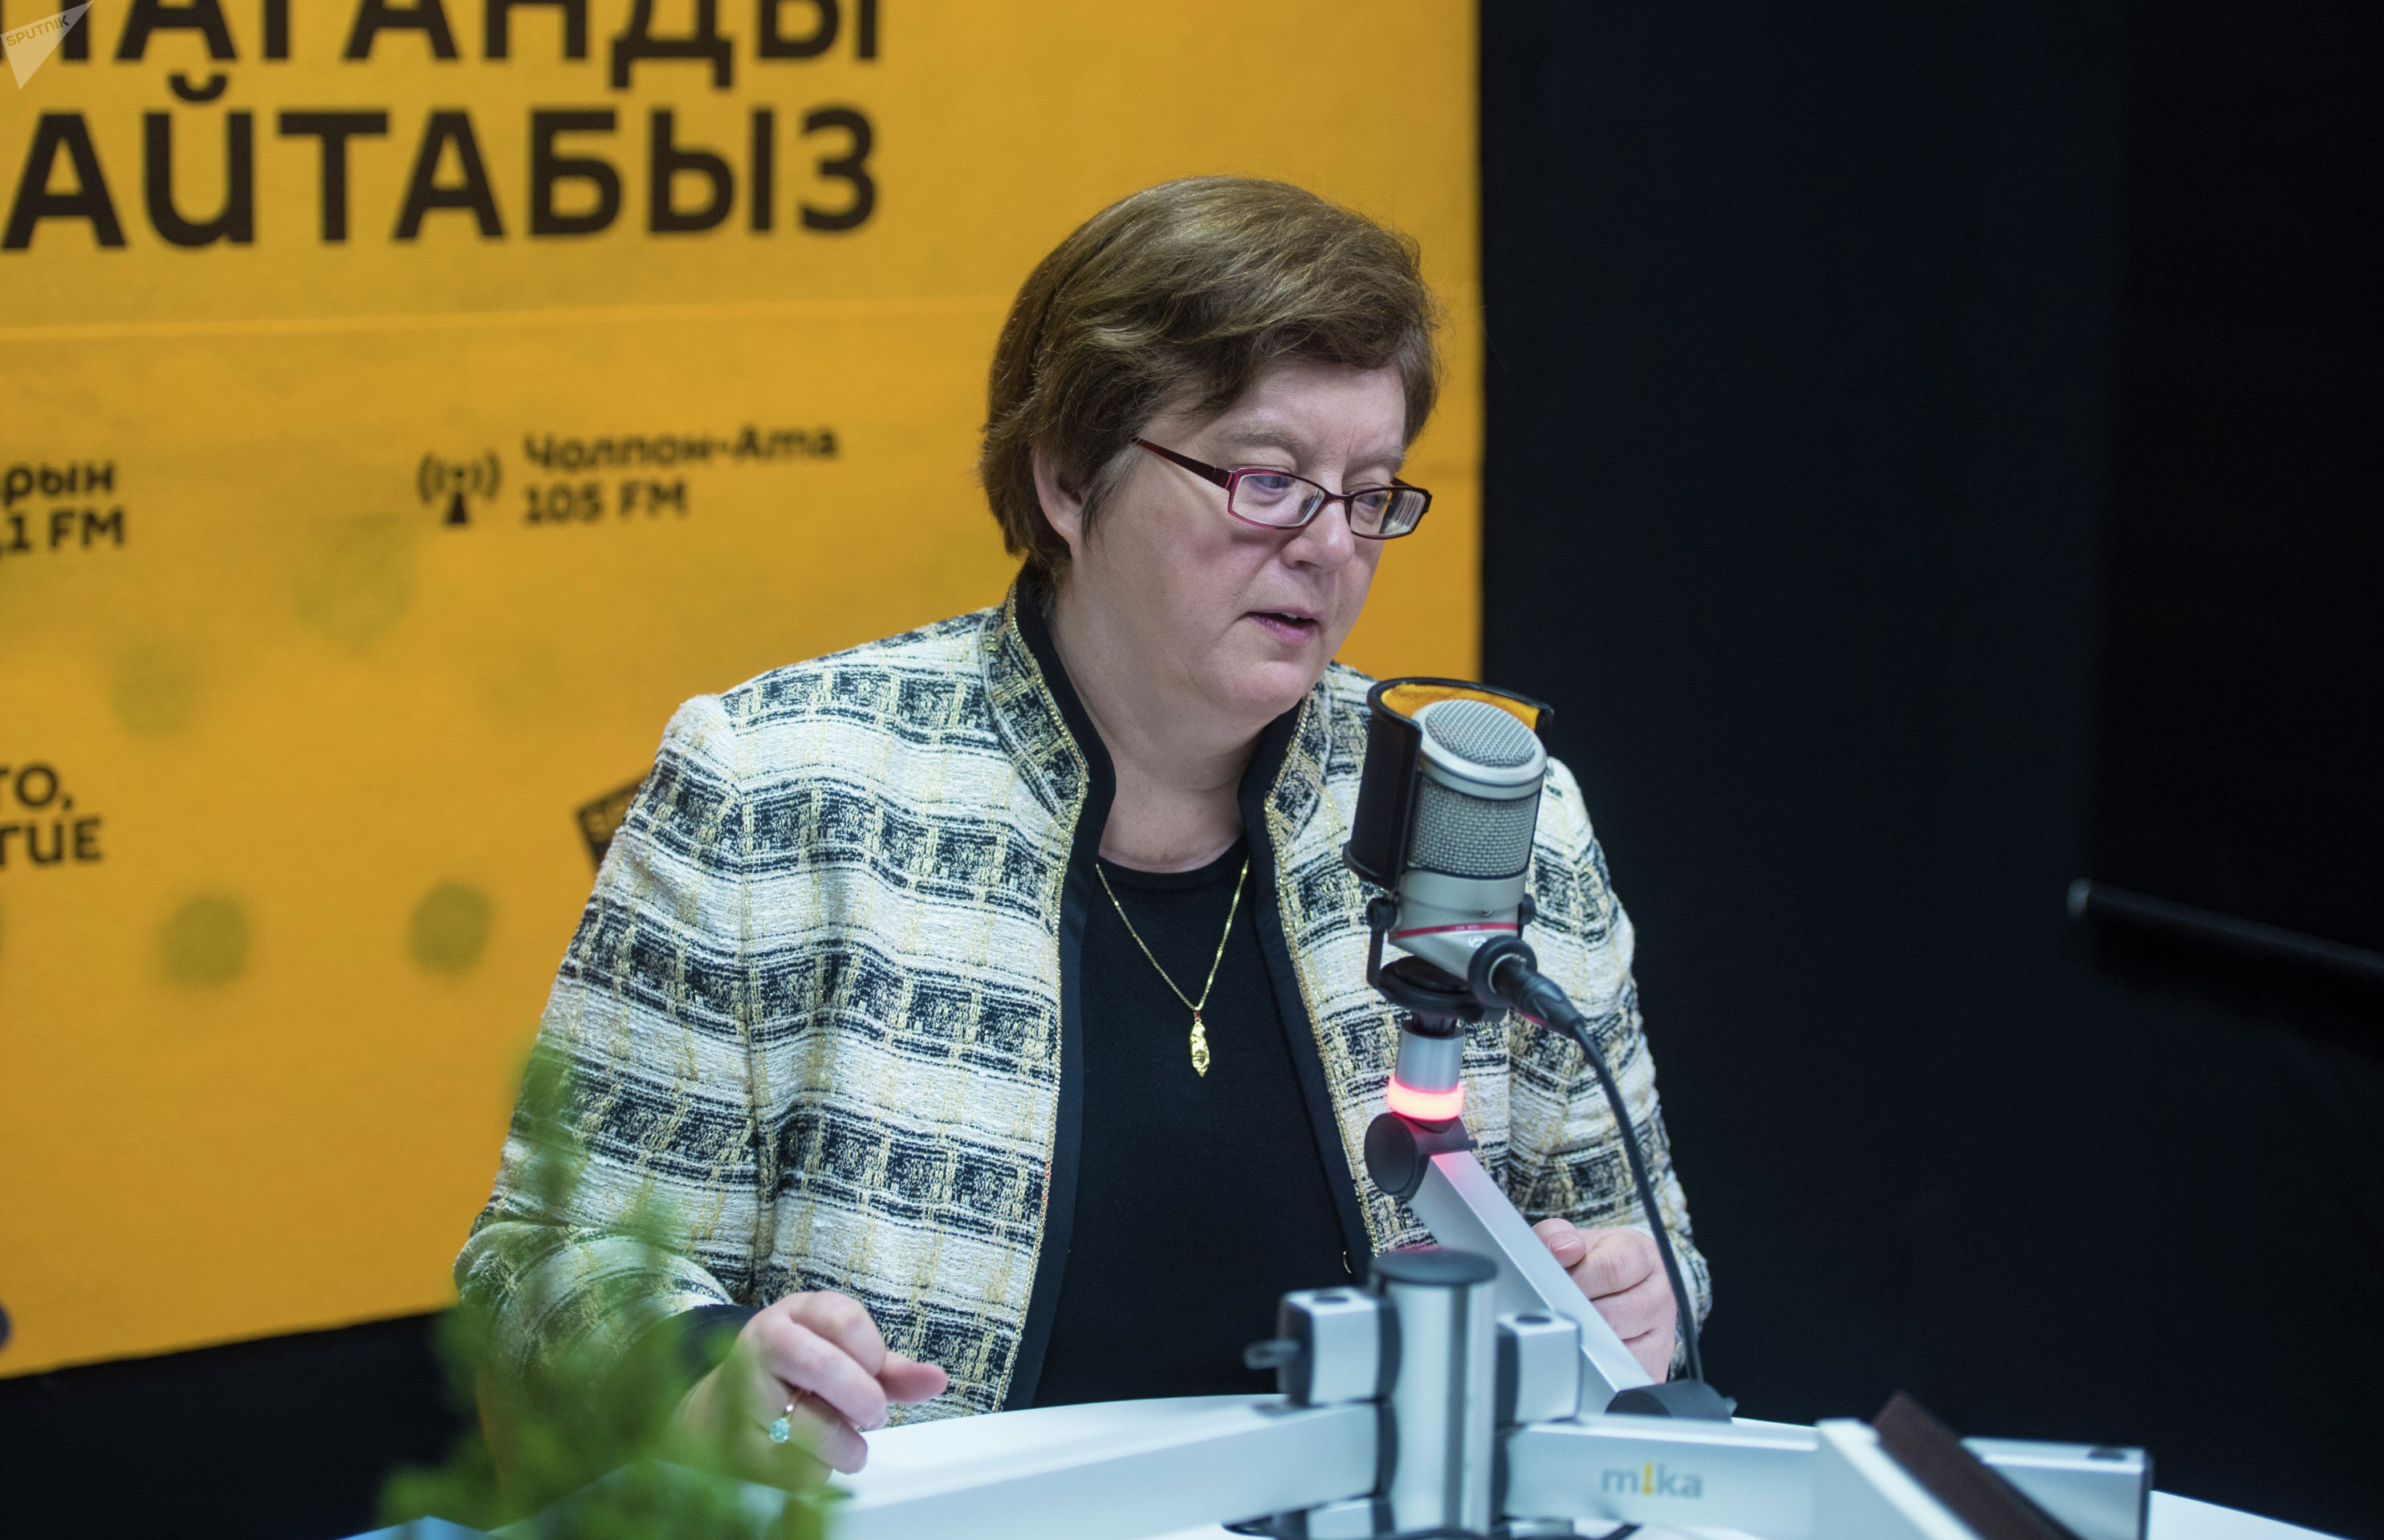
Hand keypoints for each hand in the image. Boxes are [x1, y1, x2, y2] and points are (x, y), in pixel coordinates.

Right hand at [673, 1290, 947, 1481]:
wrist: (721, 1410)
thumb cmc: (795, 1378)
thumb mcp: (841, 1359)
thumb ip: (891, 1370)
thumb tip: (938, 1379)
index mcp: (794, 1314)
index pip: (845, 1319)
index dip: (872, 1353)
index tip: (875, 1372)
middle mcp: (763, 1345)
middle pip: (824, 1368)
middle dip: (863, 1400)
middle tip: (873, 1416)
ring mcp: (744, 1394)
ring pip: (810, 1425)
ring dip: (845, 1447)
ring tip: (848, 1448)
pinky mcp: (737, 1445)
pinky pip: (793, 1467)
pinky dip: (817, 1471)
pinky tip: (810, 1458)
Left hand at [1533, 1219, 1676, 1380]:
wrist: (1623, 1287)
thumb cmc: (1596, 1263)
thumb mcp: (1576, 1241)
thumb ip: (1558, 1235)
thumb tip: (1560, 1249)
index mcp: (1645, 1257)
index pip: (1613, 1268)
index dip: (1576, 1277)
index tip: (1553, 1280)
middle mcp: (1660, 1297)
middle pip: (1610, 1313)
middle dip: (1573, 1311)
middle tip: (1553, 1307)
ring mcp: (1662, 1336)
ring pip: (1613, 1347)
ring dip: (1582, 1339)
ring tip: (1567, 1325)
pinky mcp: (1653, 1368)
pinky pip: (1619, 1374)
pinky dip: (1594, 1363)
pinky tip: (1583, 1348)